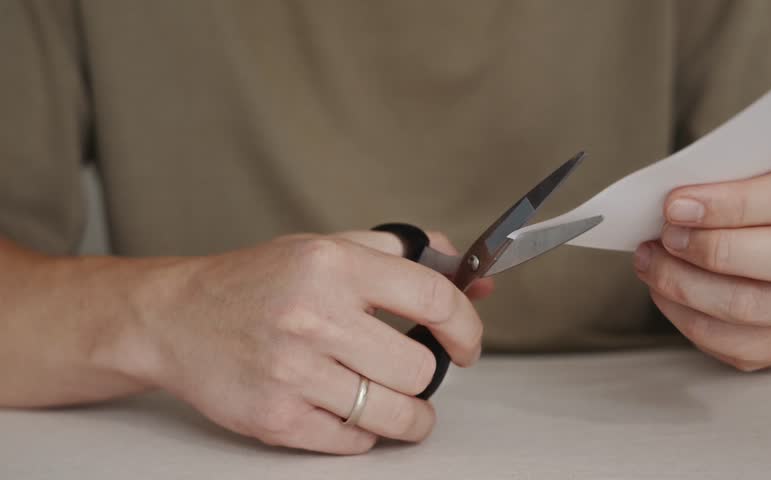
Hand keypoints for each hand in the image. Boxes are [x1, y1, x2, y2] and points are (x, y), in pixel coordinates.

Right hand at [129, 231, 491, 453]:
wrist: (175, 318)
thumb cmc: (256, 281)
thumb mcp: (325, 245)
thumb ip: (399, 251)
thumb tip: (467, 273)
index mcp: (333, 266)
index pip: (433, 299)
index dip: (467, 326)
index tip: (468, 344)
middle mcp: (314, 317)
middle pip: (420, 368)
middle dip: (427, 374)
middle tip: (412, 371)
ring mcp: (293, 372)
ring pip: (394, 413)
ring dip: (409, 415)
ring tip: (397, 403)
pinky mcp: (275, 418)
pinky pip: (354, 442)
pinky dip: (363, 433)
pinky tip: (347, 410)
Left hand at [634, 156, 770, 370]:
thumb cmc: (762, 210)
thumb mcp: (752, 177)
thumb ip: (722, 180)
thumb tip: (671, 202)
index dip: (730, 203)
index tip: (676, 205)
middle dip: (711, 249)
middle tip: (667, 237)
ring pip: (751, 306)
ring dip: (686, 285)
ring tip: (652, 262)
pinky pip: (732, 343)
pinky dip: (685, 316)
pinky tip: (663, 292)